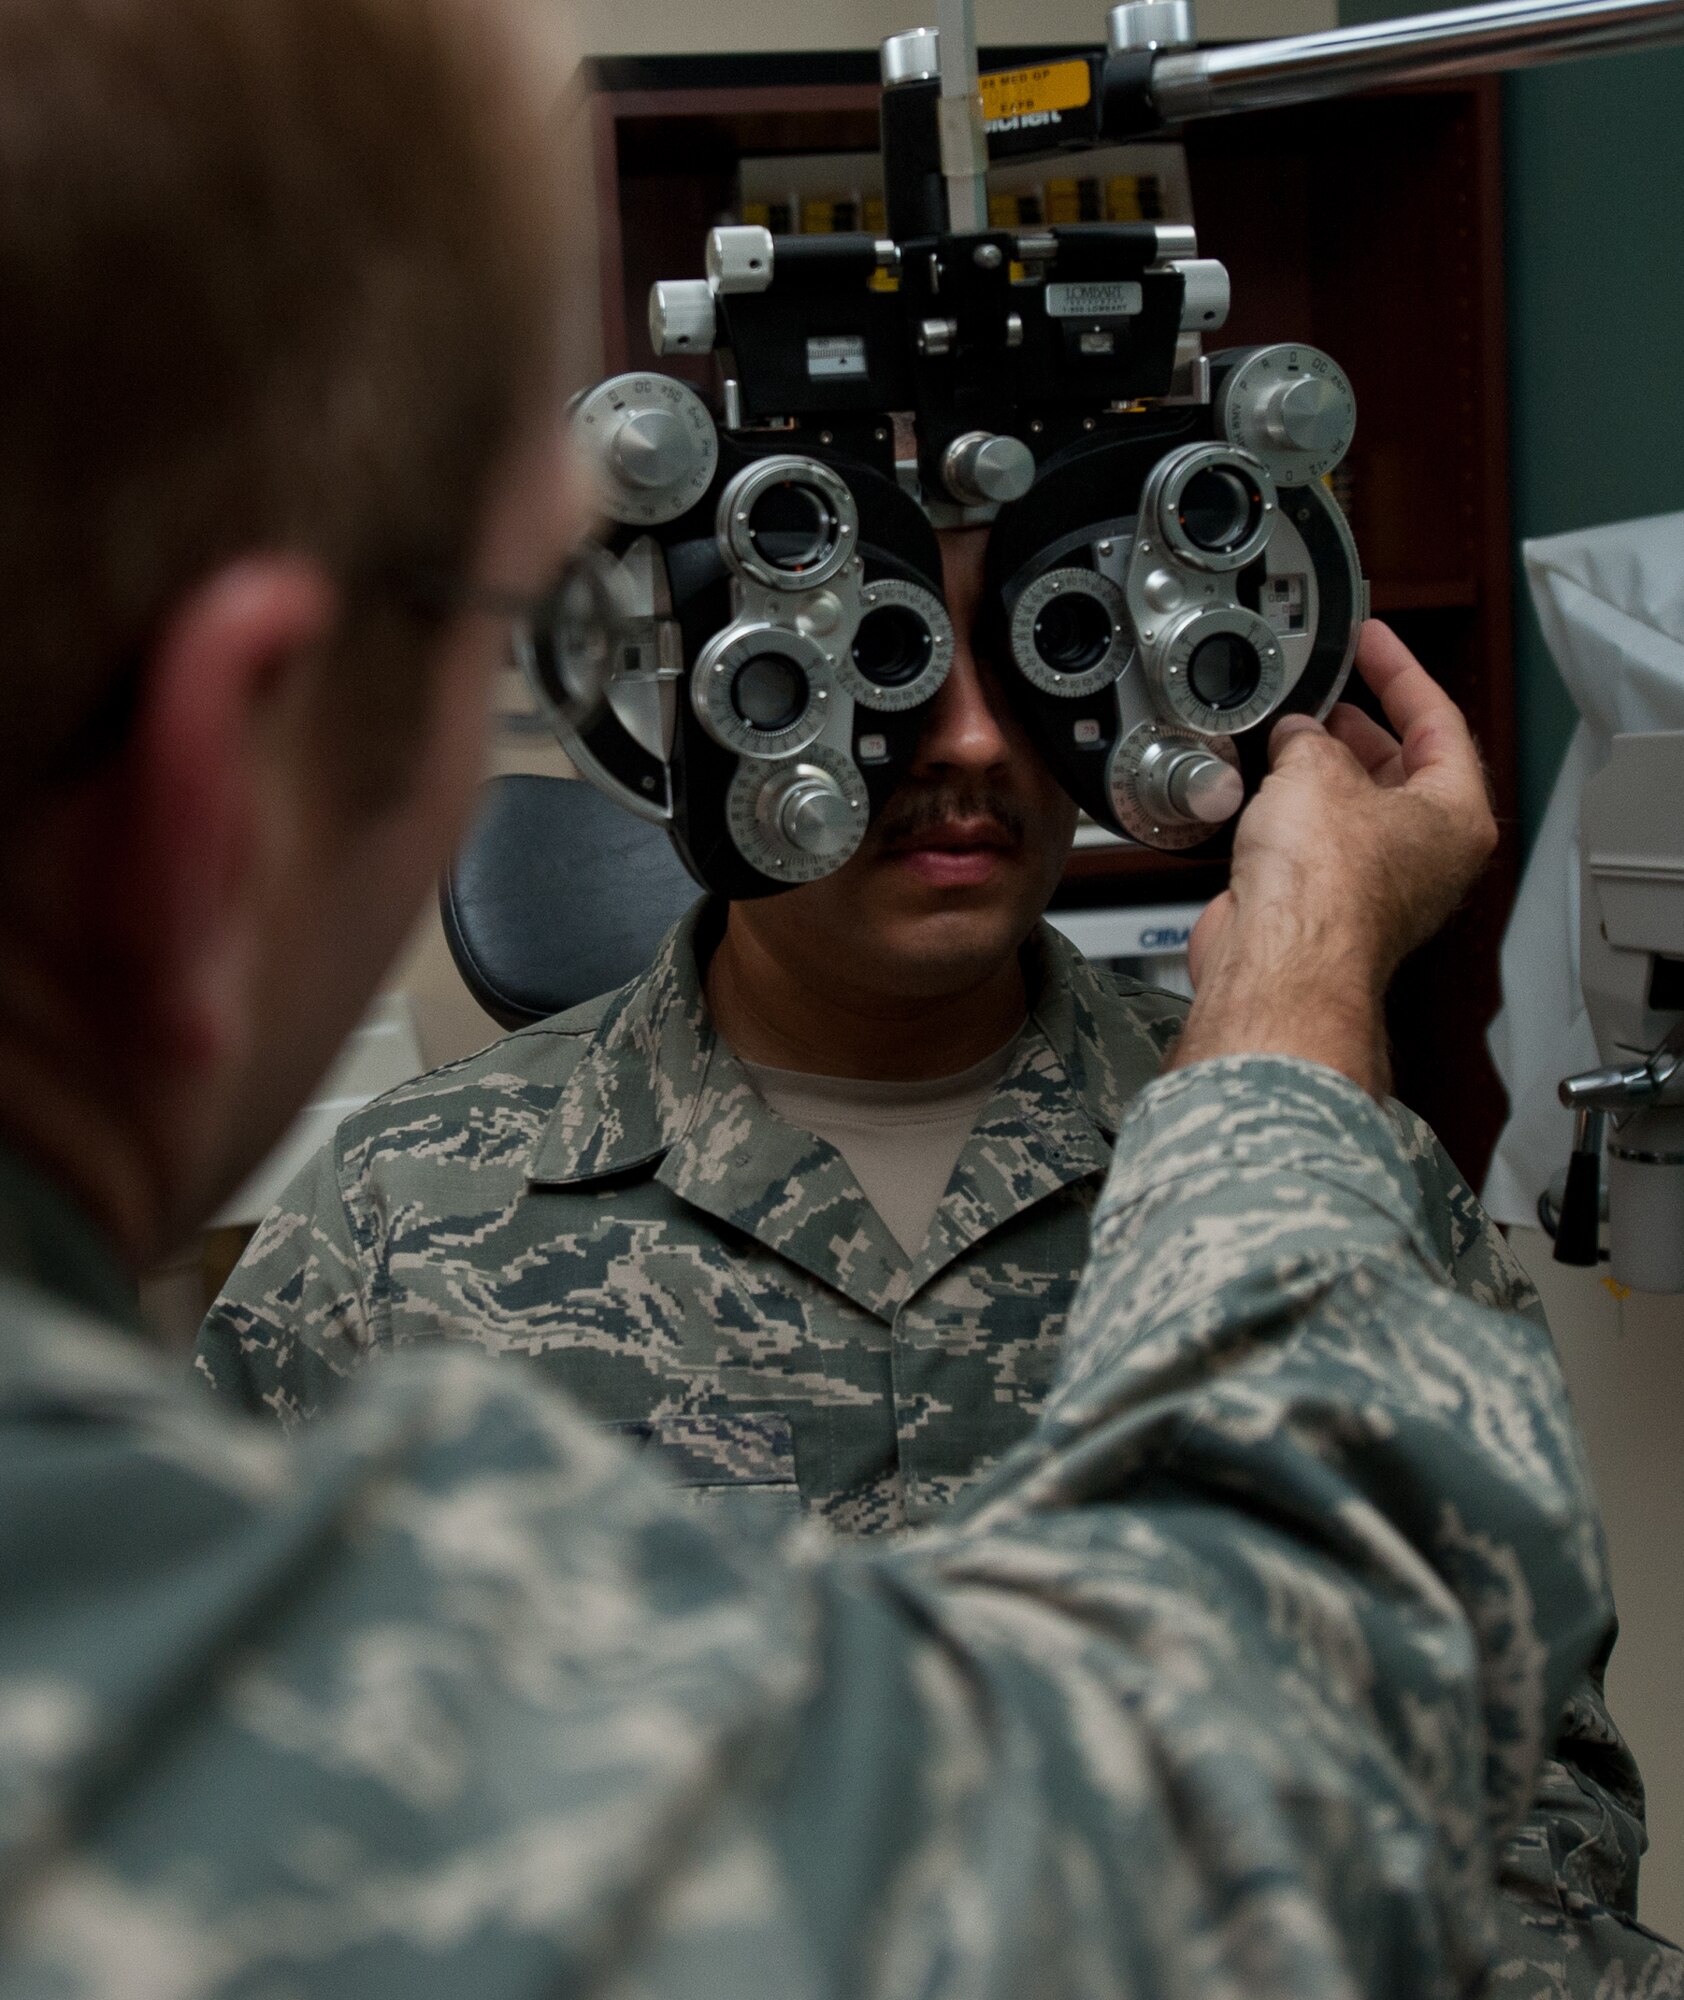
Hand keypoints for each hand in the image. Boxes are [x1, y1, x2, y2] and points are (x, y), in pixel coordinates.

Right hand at [1173, 620, 1496, 1095]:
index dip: (1400, 672)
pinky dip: (1293, 817)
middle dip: (1358, 728)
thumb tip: (1299, 735)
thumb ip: (1312, 738)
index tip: (1374, 643)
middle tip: (1327, 694)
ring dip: (1319, 775)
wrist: (1278, 961)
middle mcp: (1427, 857)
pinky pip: (1317, 847)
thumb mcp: (1317, 770)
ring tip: (1285, 740)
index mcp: (1456, 816)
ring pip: (1355, 811)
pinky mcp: (1329, 910)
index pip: (1439, 722)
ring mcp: (1380, 888)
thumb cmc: (1323, 887)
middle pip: (1403, 769)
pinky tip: (1263, 795)